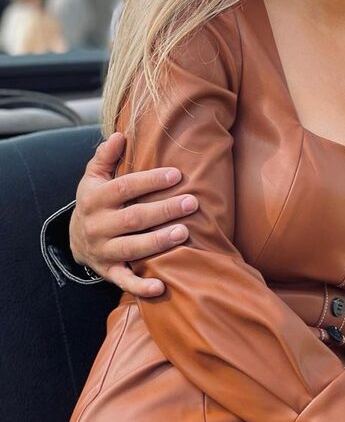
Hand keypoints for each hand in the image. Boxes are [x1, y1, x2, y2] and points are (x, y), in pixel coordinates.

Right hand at [71, 132, 196, 297]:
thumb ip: (106, 157)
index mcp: (95, 199)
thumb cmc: (96, 201)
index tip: (176, 174)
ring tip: (184, 233)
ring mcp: (103, 250)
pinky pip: (124, 281)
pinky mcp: (108, 271)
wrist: (75, 239)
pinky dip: (141, 286)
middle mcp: (98, 225)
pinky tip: (161, 286)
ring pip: (132, 248)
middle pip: (133, 218)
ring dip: (158, 242)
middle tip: (192, 202)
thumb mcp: (94, 177)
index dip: (150, 181)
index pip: (124, 187)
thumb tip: (119, 135)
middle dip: (163, 210)